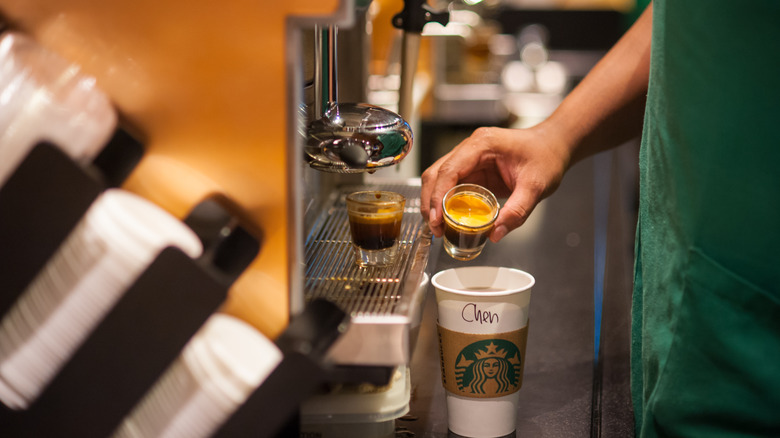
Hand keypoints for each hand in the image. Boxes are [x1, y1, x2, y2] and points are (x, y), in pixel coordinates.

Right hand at [420, 125, 569, 241]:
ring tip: (439, 227)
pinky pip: (452, 184)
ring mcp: (470, 157)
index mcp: (482, 145)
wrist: (553, 146)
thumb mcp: (536, 186)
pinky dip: (446, 201)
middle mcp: (471, 148)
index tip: (437, 219)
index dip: (438, 196)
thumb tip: (495, 234)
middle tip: (436, 228)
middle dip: (431, 202)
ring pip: (439, 178)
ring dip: (435, 202)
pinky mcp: (473, 168)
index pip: (449, 170)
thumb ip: (517, 211)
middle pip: (436, 173)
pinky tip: (449, 218)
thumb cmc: (546, 157)